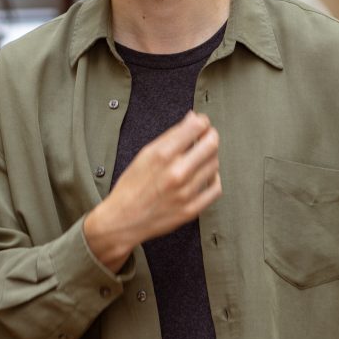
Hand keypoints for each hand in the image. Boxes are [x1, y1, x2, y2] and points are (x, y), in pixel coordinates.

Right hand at [84, 111, 221, 270]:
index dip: (202, 122)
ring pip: (214, 164)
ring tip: (200, 158)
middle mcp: (176, 172)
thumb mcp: (145, 154)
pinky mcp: (191, 210)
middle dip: (211, 136)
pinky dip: (214, 179)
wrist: (122, 220)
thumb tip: (193, 118)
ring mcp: (185, 192)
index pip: (196, 127)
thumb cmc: (132, 185)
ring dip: (210, 157)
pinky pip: (216, 189)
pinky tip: (205, 176)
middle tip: (206, 137)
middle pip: (211, 144)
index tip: (201, 123)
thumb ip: (172, 136)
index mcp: (162, 154)